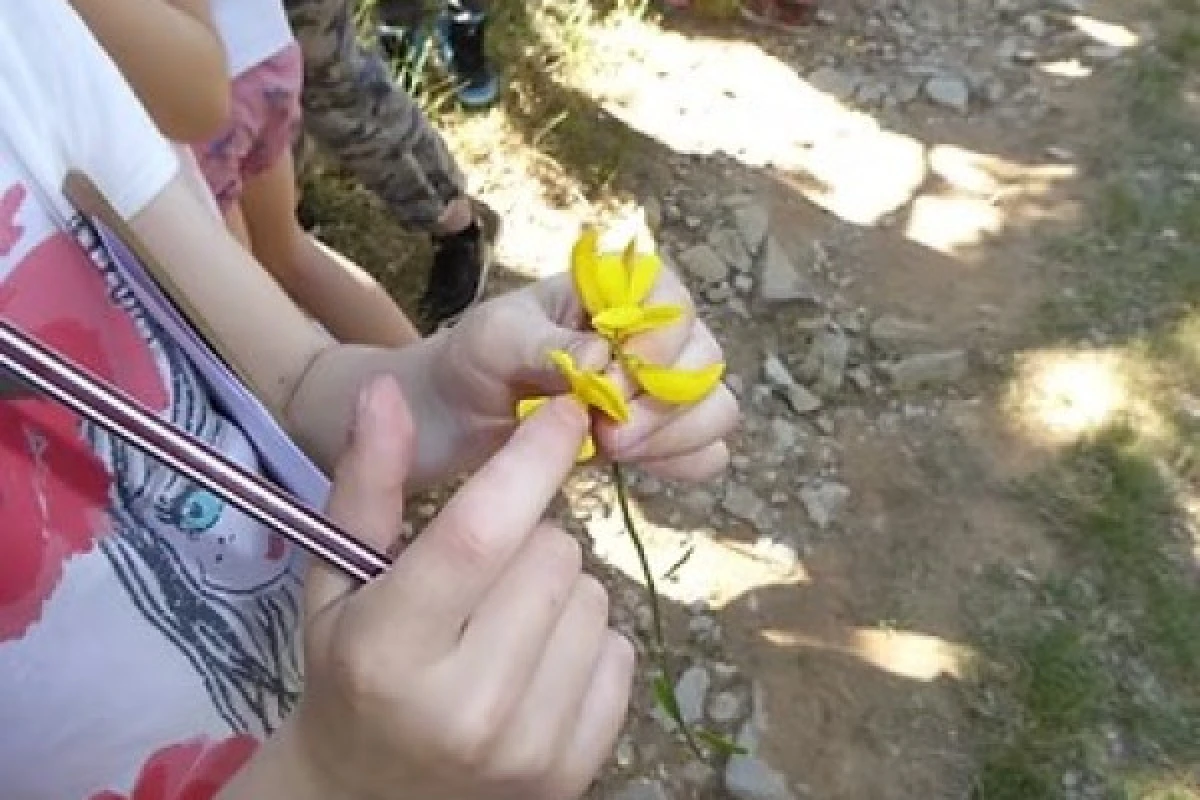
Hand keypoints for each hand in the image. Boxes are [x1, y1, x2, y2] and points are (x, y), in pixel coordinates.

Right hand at [235, 377, 632, 799]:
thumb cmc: (351, 677)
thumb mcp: (337, 584)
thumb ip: (365, 487)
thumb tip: (384, 392)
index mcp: (389, 651)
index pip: (479, 534)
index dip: (531, 459)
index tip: (566, 409)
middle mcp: (463, 705)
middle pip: (554, 555)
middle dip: (531, 535)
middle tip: (488, 568)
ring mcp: (527, 748)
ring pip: (594, 598)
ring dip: (561, 588)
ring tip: (507, 620)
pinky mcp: (574, 773)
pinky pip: (620, 653)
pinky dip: (587, 641)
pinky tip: (538, 662)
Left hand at [431, 269, 737, 481]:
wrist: (461, 413)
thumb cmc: (478, 357)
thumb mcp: (496, 339)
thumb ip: (545, 344)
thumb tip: (599, 355)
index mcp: (618, 289)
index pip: (673, 301)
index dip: (658, 342)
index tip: (615, 380)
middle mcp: (653, 332)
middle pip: (705, 358)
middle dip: (663, 402)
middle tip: (609, 431)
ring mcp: (662, 386)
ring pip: (716, 408)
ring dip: (674, 435)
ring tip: (612, 448)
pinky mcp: (661, 436)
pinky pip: (705, 453)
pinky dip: (681, 463)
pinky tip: (635, 466)